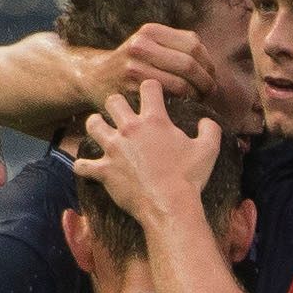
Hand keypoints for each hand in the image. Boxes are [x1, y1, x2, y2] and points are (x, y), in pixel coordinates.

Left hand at [73, 77, 218, 225]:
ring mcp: (114, 149)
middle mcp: (130, 129)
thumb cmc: (189, 178)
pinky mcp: (104, 170)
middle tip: (121, 114)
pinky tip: (86, 168)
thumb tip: (207, 120)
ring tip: (100, 131)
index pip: (148, 87)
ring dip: (95, 126)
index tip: (152, 95)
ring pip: (92, 124)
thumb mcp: (208, 150)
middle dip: (116, 104)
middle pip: (112, 100)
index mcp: (154, 120)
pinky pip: (82, 165)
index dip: (151, 88)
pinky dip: (83, 167)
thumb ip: (210, 129)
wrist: (171, 206)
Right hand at [80, 23, 217, 110]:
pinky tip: (186, 105)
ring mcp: (135, 68)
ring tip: (200, 99)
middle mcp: (141, 45)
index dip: (208, 62)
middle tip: (210, 91)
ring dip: (197, 94)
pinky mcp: (133, 90)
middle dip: (206, 80)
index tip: (211, 75)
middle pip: (190, 63)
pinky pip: (169, 99)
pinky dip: (183, 103)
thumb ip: (176, 45)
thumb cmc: (132, 63)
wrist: (96, 77)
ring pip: (182, 83)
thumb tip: (210, 62)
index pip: (193, 44)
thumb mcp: (149, 43)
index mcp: (150, 31)